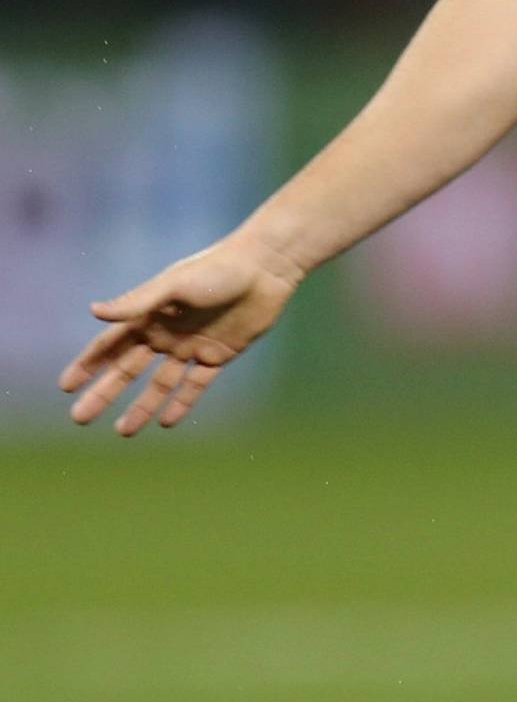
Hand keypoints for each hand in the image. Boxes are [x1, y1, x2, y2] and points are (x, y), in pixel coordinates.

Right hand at [59, 233, 305, 435]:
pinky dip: (182, 402)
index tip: (66, 387)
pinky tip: (166, 422)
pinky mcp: (218, 355)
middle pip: (128, 370)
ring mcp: (191, 346)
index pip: (110, 345)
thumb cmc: (216, 270)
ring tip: (123, 432)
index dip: (88, 365)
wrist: (264, 269)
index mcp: (149, 315)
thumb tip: (94, 311)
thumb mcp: (173, 285)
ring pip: (160, 384)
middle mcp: (166, 333)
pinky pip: (195, 385)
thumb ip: (137, 303)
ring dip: (141, 407)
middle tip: (80, 419)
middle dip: (105, 393)